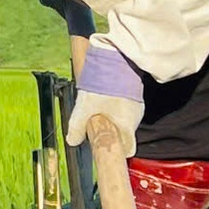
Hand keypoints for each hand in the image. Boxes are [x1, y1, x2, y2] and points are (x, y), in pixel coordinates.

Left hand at [65, 39, 146, 153]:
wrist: (116, 57)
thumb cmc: (102, 85)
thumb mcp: (84, 107)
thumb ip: (77, 127)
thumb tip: (72, 141)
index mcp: (127, 125)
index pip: (127, 149)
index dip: (115, 151)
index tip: (103, 148)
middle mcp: (135, 118)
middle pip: (122, 135)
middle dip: (108, 133)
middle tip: (92, 122)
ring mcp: (136, 106)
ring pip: (122, 120)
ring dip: (109, 117)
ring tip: (96, 105)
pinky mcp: (133, 96)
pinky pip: (123, 108)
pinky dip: (113, 106)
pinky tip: (103, 96)